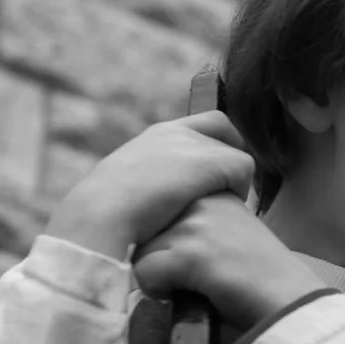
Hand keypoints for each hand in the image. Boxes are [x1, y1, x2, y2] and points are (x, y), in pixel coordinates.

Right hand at [44, 111, 251, 259]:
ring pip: (235, 151)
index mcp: (153, 137)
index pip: (201, 124)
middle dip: (226, 162)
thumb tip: (157, 201)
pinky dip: (240, 190)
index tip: (212, 176)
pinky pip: (245, 168)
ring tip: (221, 208)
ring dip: (232, 179)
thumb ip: (147, 186)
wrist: (99, 220)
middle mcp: (174, 131)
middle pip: (222, 131)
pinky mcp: (211, 161)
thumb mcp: (124, 192)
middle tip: (223, 195)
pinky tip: (224, 212)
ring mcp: (192, 144)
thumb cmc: (104, 219)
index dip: (215, 144)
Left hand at [132, 195, 322, 331]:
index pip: (162, 205)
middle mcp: (203, 201)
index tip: (193, 254)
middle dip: (159, 251)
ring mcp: (194, 225)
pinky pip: (145, 273)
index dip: (168, 234)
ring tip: (190, 283)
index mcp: (215, 193)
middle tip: (190, 272)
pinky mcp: (189, 253)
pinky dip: (159, 290)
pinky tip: (188, 293)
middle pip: (147, 225)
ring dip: (158, 271)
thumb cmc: (263, 275)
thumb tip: (157, 228)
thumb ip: (202, 221)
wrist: (288, 300)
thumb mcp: (235, 230)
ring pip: (141, 248)